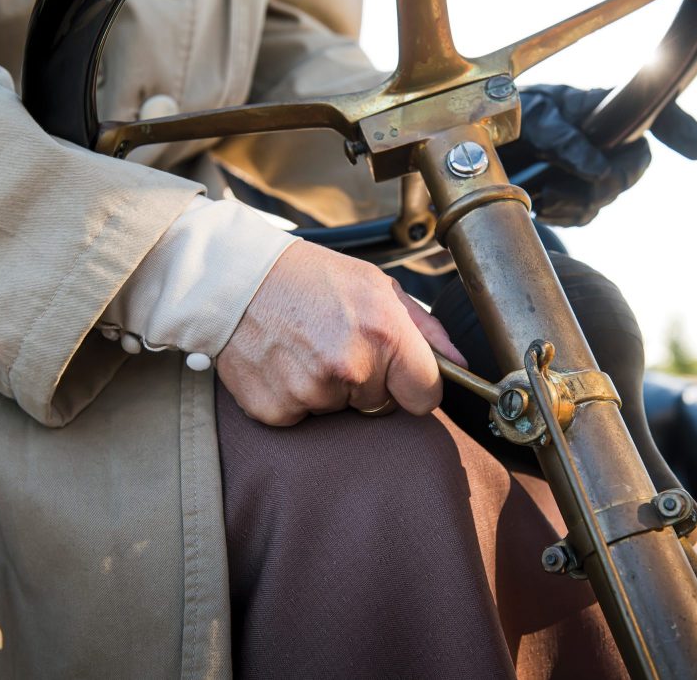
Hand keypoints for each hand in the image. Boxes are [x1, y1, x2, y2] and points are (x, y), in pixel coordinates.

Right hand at [216, 240, 466, 425]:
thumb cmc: (312, 279)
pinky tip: (283, 364)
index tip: (397, 373)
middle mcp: (351, 367)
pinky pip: (302, 418)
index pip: (425, 396)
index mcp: (383, 333)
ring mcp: (311, 392)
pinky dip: (294, 398)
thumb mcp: (376, 286)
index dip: (413, 385)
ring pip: (339, 411)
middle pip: (380, 406)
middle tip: (335, 343)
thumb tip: (460, 365)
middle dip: (365, 383)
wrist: (237, 280)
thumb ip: (426, 329)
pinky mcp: (277, 410)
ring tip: (305, 349)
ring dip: (327, 389)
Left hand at [497, 84, 696, 225]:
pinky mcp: (577, 197)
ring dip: (575, 203)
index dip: (681, 129)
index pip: (657, 115)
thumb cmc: (513, 118)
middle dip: (602, 184)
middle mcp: (607, 138)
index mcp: (605, 108)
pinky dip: (563, 215)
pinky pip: (583, 216)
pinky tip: (541, 205)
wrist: (483, 146)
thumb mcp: (535, 118)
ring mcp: (594, 169)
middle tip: (564, 187)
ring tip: (543, 195)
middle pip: (630, 170)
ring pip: (604, 198)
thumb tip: (599, 171)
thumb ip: (565, 138)